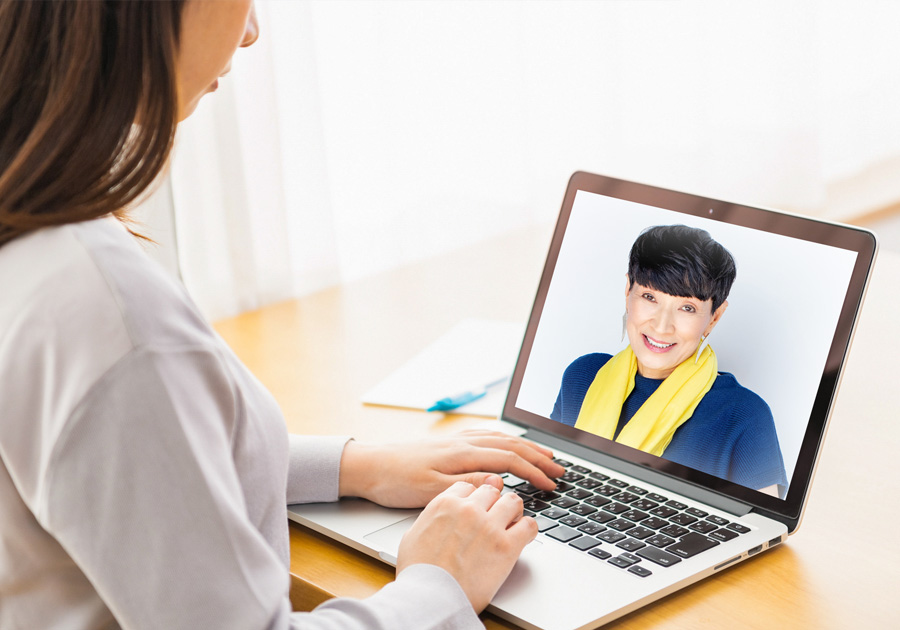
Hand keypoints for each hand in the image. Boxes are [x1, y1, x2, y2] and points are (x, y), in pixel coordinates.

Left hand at [338, 430, 564, 507]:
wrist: (368, 465)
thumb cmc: (395, 481)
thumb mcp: (431, 491)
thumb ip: (467, 485)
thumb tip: (499, 481)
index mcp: (462, 454)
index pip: (510, 459)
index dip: (534, 472)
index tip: (552, 484)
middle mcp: (462, 443)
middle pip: (510, 445)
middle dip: (539, 457)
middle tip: (560, 470)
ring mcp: (455, 440)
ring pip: (500, 438)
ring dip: (526, 447)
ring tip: (545, 455)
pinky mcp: (448, 444)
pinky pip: (486, 436)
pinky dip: (506, 440)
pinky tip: (508, 444)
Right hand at [396, 481, 536, 611]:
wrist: (430, 598)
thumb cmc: (418, 572)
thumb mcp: (413, 535)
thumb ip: (431, 519)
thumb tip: (438, 519)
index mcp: (445, 503)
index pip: (468, 487)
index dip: (474, 498)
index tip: (477, 507)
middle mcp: (468, 509)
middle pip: (492, 491)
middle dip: (493, 503)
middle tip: (493, 518)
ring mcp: (489, 526)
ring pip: (513, 501)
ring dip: (513, 512)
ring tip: (510, 524)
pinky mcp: (506, 546)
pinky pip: (529, 525)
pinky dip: (527, 529)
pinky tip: (521, 537)